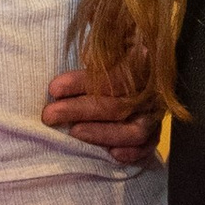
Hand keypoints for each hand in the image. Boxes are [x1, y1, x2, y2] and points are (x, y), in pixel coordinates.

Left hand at [43, 65, 161, 167]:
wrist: (132, 78)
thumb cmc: (111, 63)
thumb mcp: (108, 50)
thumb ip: (97, 58)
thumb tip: (72, 72)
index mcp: (143, 63)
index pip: (112, 77)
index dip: (81, 83)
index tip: (53, 89)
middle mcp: (151, 91)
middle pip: (118, 106)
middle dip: (79, 110)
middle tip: (49, 115)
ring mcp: (155, 114)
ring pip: (134, 131)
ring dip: (101, 134)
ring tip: (73, 133)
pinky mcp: (155, 133)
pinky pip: (147, 147)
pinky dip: (131, 153)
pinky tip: (111, 154)